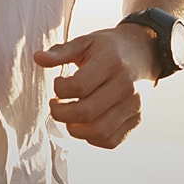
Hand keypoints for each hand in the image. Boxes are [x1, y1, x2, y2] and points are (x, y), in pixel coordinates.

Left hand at [33, 25, 153, 148]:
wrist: (145, 53)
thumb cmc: (109, 48)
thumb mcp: (85, 42)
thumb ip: (61, 52)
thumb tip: (38, 58)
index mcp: (111, 62)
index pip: (78, 86)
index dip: (59, 89)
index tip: (58, 84)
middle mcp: (126, 86)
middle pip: (86, 112)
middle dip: (60, 113)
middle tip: (55, 104)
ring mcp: (134, 105)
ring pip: (98, 132)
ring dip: (74, 129)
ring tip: (68, 117)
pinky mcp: (137, 120)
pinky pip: (110, 141)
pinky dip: (91, 138)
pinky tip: (84, 124)